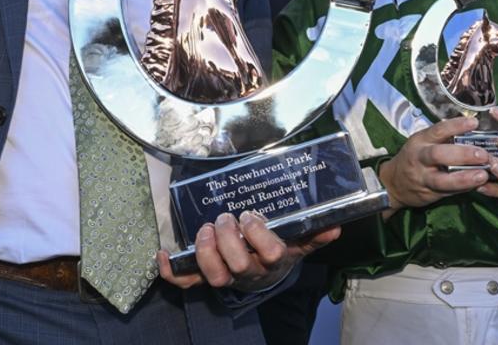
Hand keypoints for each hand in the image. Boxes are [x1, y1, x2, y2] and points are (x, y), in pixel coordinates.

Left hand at [157, 211, 339, 291]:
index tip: (250, 216)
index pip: (269, 254)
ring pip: (214, 277)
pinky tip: (163, 253)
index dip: (258, 235)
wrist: (263, 273)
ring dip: (205, 251)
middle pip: (238, 266)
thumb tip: (335, 225)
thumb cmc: (278, 250)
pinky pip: (187, 282)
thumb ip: (314, 234)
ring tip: (205, 228)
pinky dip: (172, 272)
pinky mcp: (205, 278)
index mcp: (271, 261)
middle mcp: (248, 273)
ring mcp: (226, 277)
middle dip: (228, 239)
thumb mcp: (298, 242)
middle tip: (225, 218)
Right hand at [378, 117, 489, 214]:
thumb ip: (444, 138)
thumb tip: (473, 131)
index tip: (474, 122)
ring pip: (442, 180)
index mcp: (420, 141)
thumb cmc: (414, 158)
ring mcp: (423, 178)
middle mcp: (419, 158)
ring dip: (464, 178)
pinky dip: (463, 188)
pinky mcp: (429, 194)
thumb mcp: (423, 142)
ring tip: (482, 175)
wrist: (393, 183)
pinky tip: (477, 185)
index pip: (437, 130)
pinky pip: (448, 191)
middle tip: (482, 155)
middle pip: (438, 155)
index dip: (456, 126)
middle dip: (462, 154)